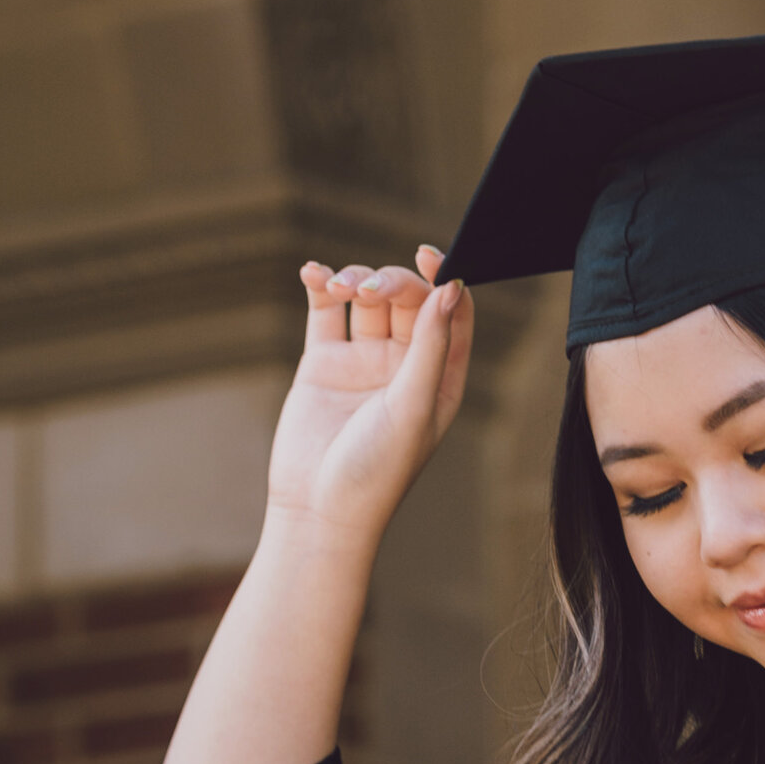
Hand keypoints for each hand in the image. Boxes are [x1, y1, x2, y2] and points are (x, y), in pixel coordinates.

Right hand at [268, 246, 472, 556]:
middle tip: (370, 288)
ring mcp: (364, 362)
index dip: (444, 279)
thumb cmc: (376, 472)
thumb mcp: (413, 407)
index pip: (451, 314)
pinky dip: (321, 286)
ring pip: (367, 301)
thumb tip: (450, 289)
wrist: (317, 508)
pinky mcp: (324, 363)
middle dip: (391, 282)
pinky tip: (313, 273)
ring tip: (340, 288)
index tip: (427, 255)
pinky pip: (326, 312)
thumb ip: (431, 347)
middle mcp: (405, 367)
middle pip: (407, 300)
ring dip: (355, 280)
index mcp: (441, 378)